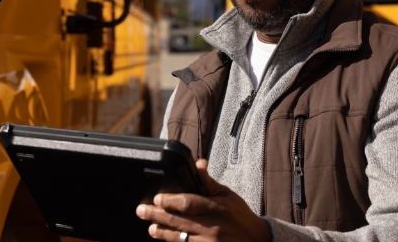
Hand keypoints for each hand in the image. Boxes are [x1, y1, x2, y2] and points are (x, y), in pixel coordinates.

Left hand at [135, 159, 271, 241]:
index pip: (189, 203)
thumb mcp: (228, 195)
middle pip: (178, 221)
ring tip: (151, 227)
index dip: (170, 201)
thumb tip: (199, 164)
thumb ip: (209, 182)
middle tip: (142, 211)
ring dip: (162, 232)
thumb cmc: (240, 216)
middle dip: (157, 215)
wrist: (256, 240)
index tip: (157, 198)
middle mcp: (212, 227)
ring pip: (179, 237)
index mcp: (217, 208)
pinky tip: (165, 238)